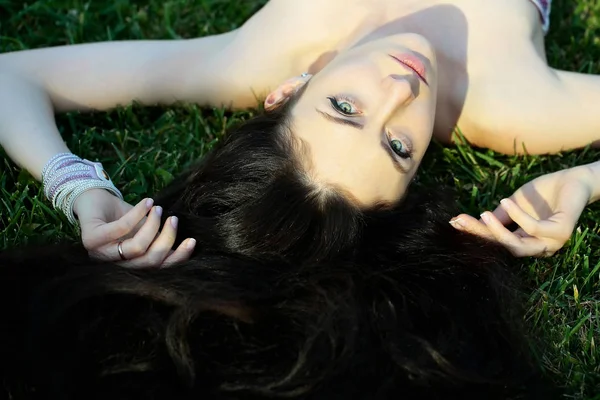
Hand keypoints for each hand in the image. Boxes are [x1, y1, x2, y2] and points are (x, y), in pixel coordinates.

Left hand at [73, 189, 195, 267]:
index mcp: (129, 267)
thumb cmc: (122, 215)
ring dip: (152, 226)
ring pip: (136, 248)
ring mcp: (100, 254)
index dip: (177, 257)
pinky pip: (121, 229)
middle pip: (149, 261)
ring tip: (158, 209)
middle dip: (166, 239)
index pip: (157, 269)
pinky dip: (138, 214)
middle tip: (173, 219)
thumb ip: (159, 241)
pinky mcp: (91, 239)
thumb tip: (186, 246)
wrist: (93, 197)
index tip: (192, 241)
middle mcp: (114, 266)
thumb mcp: (144, 229)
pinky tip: (147, 202)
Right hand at [449, 166, 593, 256]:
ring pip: (516, 246)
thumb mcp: (515, 203)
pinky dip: (516, 216)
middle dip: (480, 235)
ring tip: (482, 215)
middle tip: (460, 221)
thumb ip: (500, 215)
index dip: (474, 233)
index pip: (495, 241)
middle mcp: (538, 247)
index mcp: (526, 241)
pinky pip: (532, 228)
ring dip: (497, 232)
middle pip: (502, 247)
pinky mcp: (561, 233)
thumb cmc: (545, 192)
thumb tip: (476, 221)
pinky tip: (505, 202)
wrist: (576, 179)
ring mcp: (551, 243)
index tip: (455, 222)